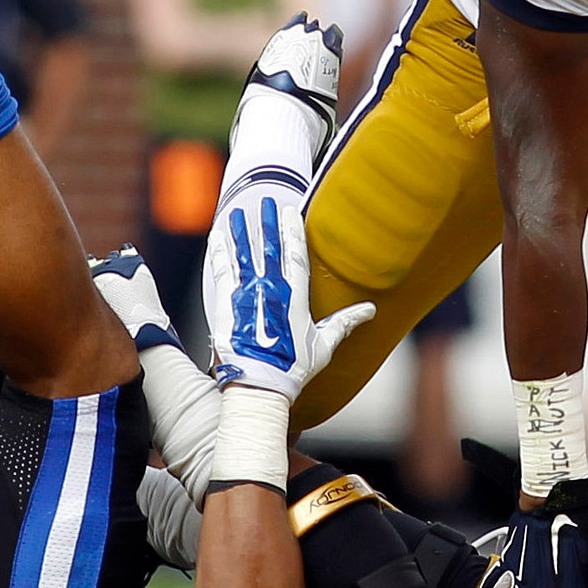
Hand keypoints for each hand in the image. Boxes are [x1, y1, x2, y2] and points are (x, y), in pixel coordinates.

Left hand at [206, 195, 372, 404]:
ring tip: (236, 213)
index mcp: (295, 297)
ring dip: (239, 233)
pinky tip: (217, 238)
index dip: (293, 231)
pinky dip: (220, 253)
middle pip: (268, 249)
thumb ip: (344, 323)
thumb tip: (370, 310)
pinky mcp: (225, 306)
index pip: (295, 255)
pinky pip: (222, 272)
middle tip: (266, 202)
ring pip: (242, 256)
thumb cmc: (293, 368)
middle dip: (267, 224)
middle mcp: (270, 291)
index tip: (290, 212)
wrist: (259, 385)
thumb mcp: (323, 345)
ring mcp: (246, 296)